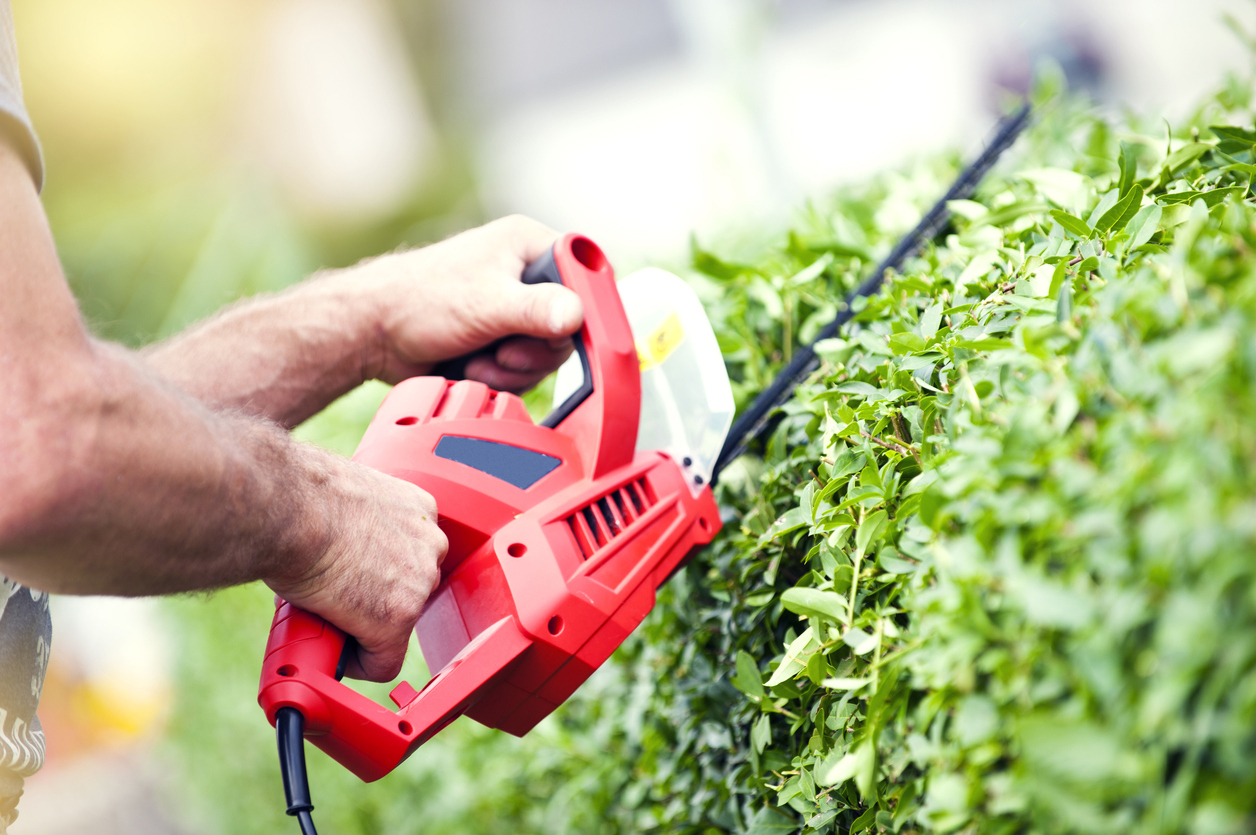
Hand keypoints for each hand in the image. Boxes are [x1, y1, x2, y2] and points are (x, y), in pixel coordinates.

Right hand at [263, 450, 448, 680]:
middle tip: (335, 601)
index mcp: (418, 509)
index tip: (357, 580)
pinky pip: (383, 662)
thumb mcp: (345, 503)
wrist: (289, 506)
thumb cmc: (300, 497)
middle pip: (409, 588)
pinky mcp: (397, 620)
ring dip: (363, 627)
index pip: (412, 554)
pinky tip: (330, 652)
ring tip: (324, 622)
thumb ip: (355, 527)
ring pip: (397, 624)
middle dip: (374, 599)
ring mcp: (418, 584)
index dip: (379, 573)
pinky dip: (356, 664)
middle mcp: (429, 544)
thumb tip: (335, 549)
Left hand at [340, 215, 583, 391]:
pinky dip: (501, 377)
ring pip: (546, 354)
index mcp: (529, 246)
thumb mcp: (487, 303)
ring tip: (479, 359)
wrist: (373, 333)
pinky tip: (472, 367)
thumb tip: (576, 316)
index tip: (568, 332)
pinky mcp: (501, 340)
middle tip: (505, 351)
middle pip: (569, 326)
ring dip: (514, 369)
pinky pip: (525, 371)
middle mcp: (526, 275)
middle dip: (535, 350)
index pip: (584, 274)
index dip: (585, 308)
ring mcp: (514, 311)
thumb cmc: (421, 299)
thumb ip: (536, 308)